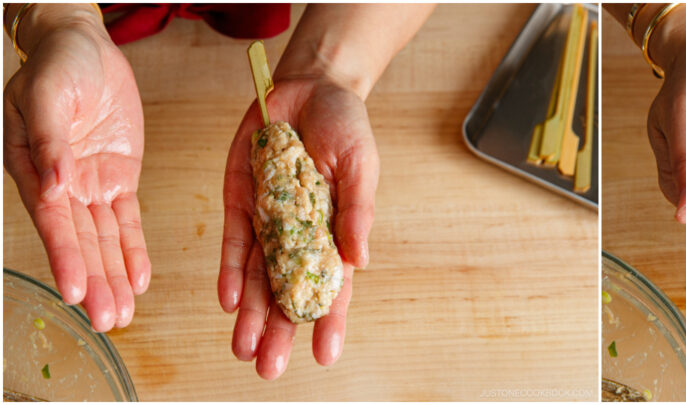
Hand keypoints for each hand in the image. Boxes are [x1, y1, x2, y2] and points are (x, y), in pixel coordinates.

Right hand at [3, 5, 148, 331]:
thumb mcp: (48, 95)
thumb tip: (57, 185)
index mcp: (34, 169)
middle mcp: (61, 185)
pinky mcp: (118, 179)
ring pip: (104, 240)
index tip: (75, 290)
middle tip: (106, 320)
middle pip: (80, 241)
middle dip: (94, 282)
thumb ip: (50, 141)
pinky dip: (134, 251)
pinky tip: (139, 281)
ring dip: (113, 277)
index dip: (66, 257)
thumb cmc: (59, 66)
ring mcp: (90, 185)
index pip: (53, 221)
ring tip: (121, 315)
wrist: (85, 49)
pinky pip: (127, 222)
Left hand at [218, 77, 378, 378]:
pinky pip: (235, 243)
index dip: (330, 322)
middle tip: (269, 368)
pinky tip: (229, 301)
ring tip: (243, 349)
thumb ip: (358, 210)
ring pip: (258, 277)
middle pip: (289, 292)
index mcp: (338, 232)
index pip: (333, 287)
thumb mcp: (362, 165)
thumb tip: (360, 258)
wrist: (309, 86)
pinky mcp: (242, 201)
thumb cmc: (346, 126)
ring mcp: (271, 220)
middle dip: (279, 330)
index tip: (325, 356)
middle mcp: (302, 234)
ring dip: (251, 314)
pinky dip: (232, 272)